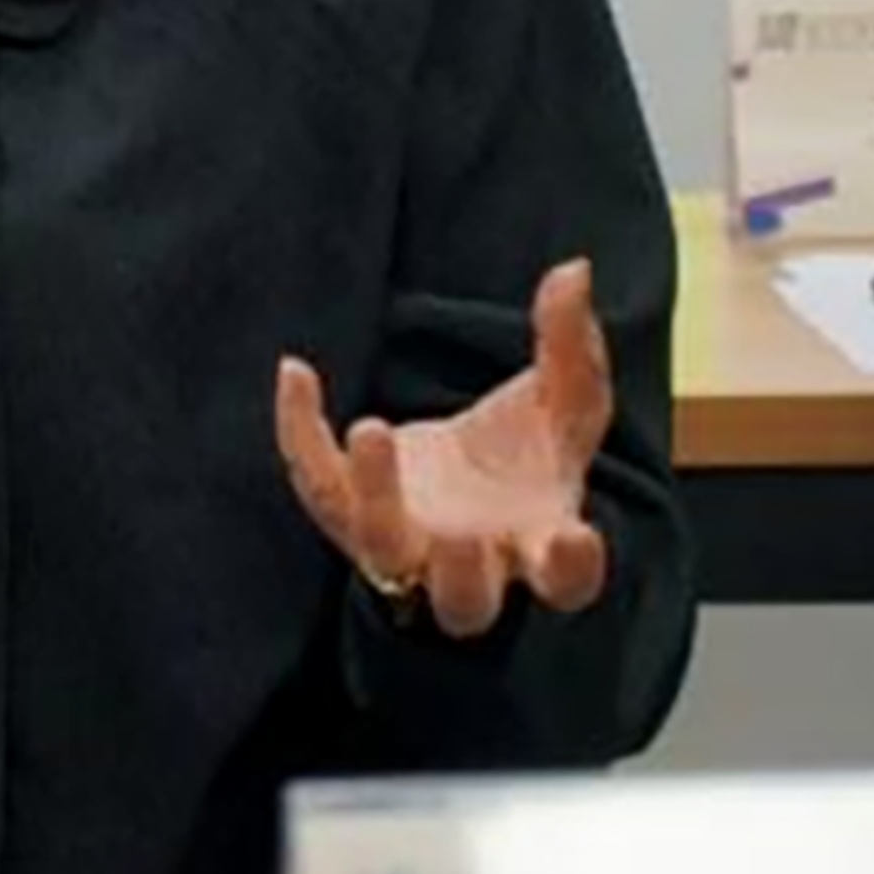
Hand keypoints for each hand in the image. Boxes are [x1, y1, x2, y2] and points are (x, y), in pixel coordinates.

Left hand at [275, 259, 613, 637]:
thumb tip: (573, 271)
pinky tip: (296, 371)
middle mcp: (471, 567)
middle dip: (461, 576)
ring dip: (377, 500)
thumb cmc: (528, 454)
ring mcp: (403, 548)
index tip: (577, 537)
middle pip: (464, 603)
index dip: (573, 568)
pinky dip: (300, 433)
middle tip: (461, 537)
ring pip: (382, 552)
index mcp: (538, 544)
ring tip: (372, 429)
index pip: (567, 582)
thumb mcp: (563, 400)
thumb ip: (573, 345)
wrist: (466, 478)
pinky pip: (315, 484)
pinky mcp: (345, 514)